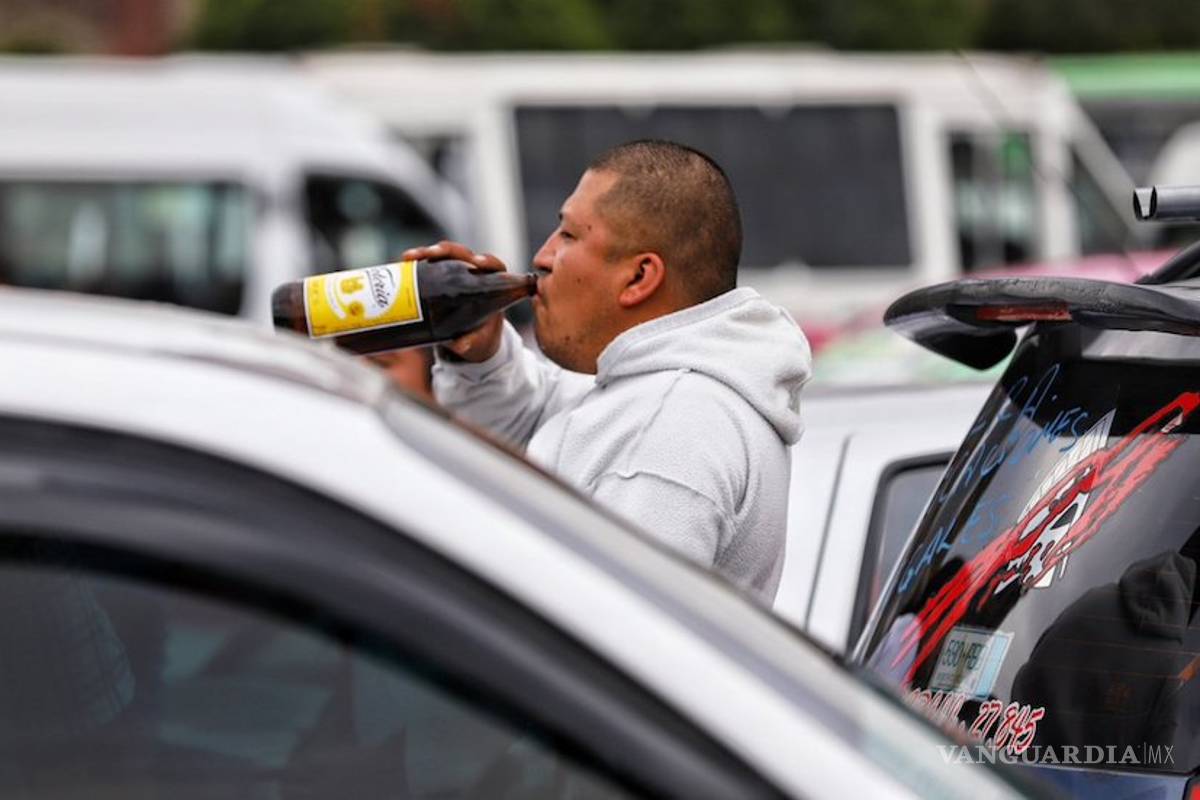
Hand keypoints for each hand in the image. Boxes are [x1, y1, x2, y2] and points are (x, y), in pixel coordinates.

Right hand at [400, 241, 507, 362]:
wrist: (469, 340)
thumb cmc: (481, 337)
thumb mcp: (479, 342)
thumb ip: (473, 343)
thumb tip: (462, 346)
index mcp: (491, 284)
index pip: (492, 265)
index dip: (486, 261)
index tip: (478, 262)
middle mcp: (474, 272)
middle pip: (462, 254)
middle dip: (447, 251)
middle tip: (433, 253)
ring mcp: (455, 272)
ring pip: (443, 255)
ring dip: (427, 252)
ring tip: (411, 256)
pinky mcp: (439, 275)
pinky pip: (428, 264)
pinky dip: (416, 261)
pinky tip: (404, 261)